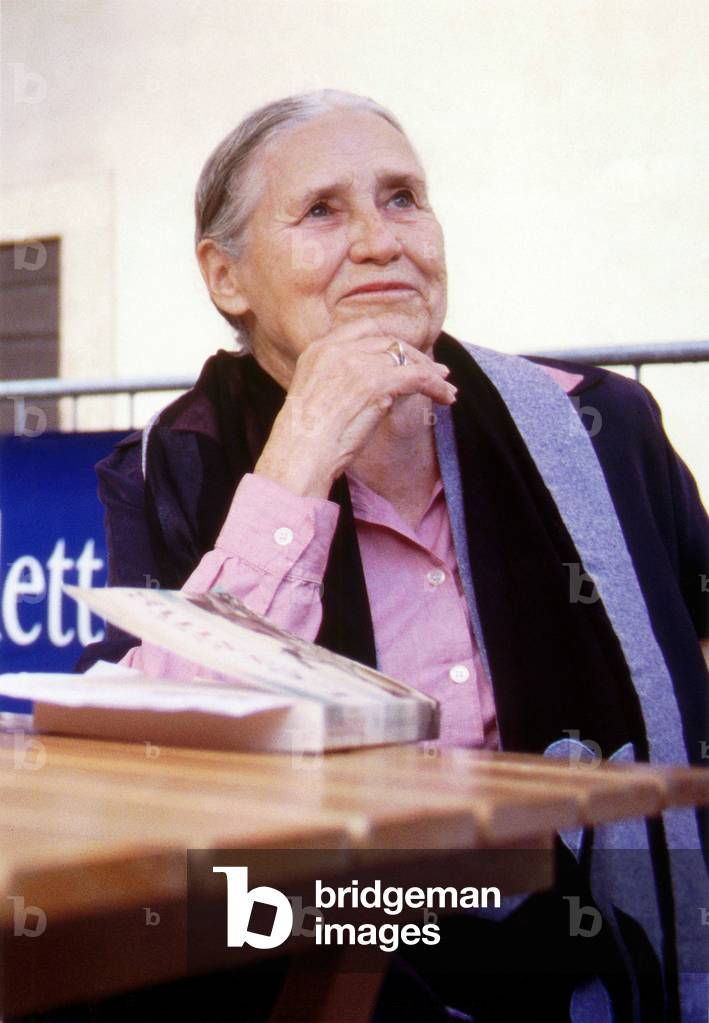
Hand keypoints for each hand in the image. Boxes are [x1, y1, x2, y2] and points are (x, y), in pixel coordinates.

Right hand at [253, 321, 455, 497]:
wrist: (299, 454)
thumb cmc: (304, 440)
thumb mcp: (315, 397)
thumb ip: (337, 381)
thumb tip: (371, 388)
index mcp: (318, 349)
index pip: (363, 329)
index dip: (388, 341)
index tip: (403, 353)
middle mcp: (337, 349)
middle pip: (388, 342)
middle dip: (415, 356)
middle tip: (436, 370)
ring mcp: (356, 364)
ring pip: (406, 358)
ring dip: (431, 373)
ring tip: (446, 387)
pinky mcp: (375, 383)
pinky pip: (417, 377)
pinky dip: (435, 386)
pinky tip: (446, 397)